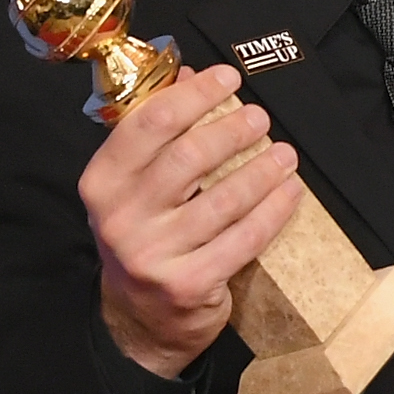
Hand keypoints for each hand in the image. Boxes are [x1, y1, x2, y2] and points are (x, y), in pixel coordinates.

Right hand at [78, 62, 305, 378]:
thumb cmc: (146, 238)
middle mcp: (119, 217)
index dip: (193, 96)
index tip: (228, 76)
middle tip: (262, 117)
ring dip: (262, 170)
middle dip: (232, 131)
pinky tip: (291, 192)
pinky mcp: (188, 283)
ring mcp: (152, 253)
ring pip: (222, 200)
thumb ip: (158, 134)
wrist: (140, 319)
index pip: (147, 124)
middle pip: (186, 158)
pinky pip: (244, 239)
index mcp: (102, 182)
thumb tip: (190, 74)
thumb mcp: (136, 189)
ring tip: (286, 154)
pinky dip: (273, 211)